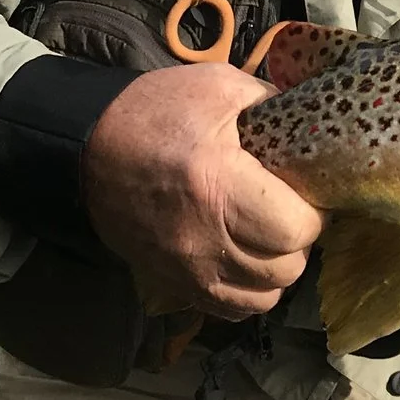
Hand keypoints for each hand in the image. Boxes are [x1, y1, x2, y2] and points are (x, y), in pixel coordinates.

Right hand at [80, 63, 322, 319]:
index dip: (313, 213)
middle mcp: (204, 237)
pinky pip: (229, 311)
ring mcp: (186, 268)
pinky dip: (248, 293)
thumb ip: (272, 103)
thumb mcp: (218, 87)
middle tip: (290, 213)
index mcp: (219, 185)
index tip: (305, 193)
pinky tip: (246, 262)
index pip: (295, 230)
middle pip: (284, 269)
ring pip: (262, 298)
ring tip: (269, 239)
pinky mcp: (171, 282)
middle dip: (298, 241)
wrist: (86, 148)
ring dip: (276, 271)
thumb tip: (311, 125)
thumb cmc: (155, 111)